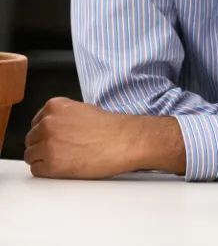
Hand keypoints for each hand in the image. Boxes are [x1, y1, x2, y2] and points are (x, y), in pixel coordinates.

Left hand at [23, 97, 183, 178]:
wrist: (125, 141)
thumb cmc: (111, 128)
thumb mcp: (83, 110)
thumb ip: (63, 117)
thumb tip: (51, 129)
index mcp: (55, 106)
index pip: (36, 123)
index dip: (46, 132)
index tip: (56, 138)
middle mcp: (48, 123)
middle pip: (31, 139)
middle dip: (43, 145)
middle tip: (62, 150)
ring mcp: (48, 144)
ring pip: (31, 155)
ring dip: (44, 159)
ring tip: (65, 158)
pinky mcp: (51, 164)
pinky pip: (36, 170)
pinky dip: (47, 171)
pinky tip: (65, 166)